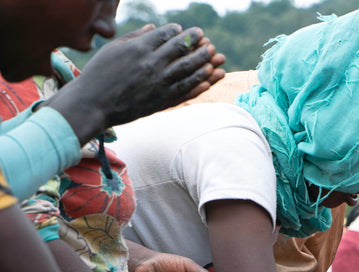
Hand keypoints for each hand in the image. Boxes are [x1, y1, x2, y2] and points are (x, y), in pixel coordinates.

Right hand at [47, 25, 226, 133]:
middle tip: (205, 39)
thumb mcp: (113, 49)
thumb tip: (153, 27)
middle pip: (180, 50)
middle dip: (195, 42)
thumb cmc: (98, 74)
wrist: (93, 103)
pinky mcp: (161, 100)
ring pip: (187, 69)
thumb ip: (135, 37)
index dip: (177, 31)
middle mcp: (151, 64)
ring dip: (202, 61)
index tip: (184, 30)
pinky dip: (198, 83)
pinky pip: (184, 90)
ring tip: (213, 54)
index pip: (164, 35)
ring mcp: (158, 83)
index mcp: (138, 48)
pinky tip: (208, 78)